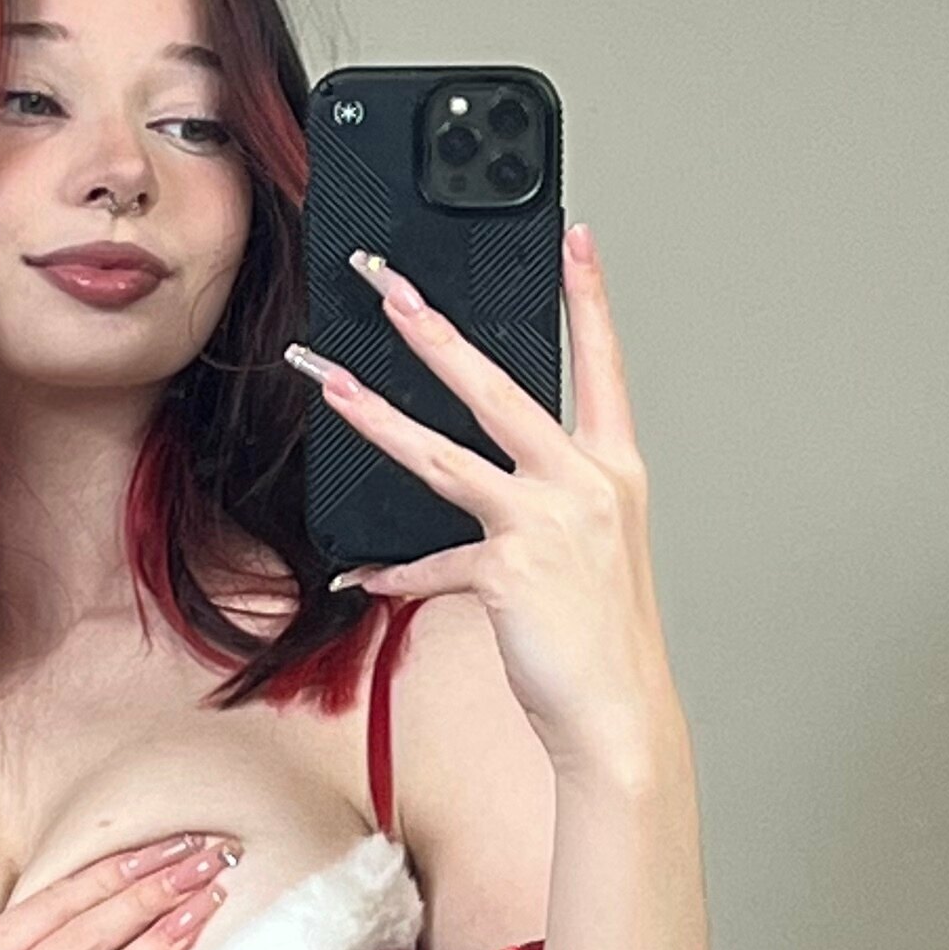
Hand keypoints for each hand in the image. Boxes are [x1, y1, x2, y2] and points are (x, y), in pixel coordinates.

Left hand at [288, 223, 680, 777]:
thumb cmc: (602, 635)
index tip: (575, 238)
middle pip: (497, 387)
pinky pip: (432, 561)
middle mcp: (584, 483)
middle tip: (390, 287)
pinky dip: (397, 573)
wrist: (618, 711)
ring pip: (444, 452)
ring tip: (330, 382)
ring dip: (377, 414)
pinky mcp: (508, 566)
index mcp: (612, 468)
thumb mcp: (587, 551)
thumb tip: (465, 494)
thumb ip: (536, 505)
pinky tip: (363, 576)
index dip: (590, 298)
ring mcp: (546, 521)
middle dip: (435, 330)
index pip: (602, 364)